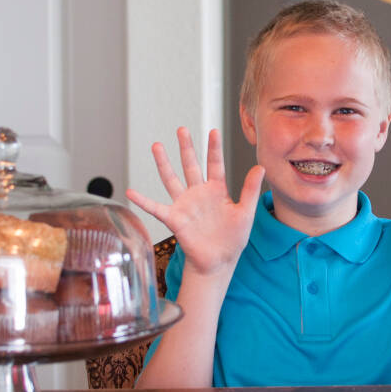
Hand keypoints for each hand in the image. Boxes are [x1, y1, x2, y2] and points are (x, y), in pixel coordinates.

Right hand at [126, 127, 264, 278]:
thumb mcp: (245, 213)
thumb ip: (250, 190)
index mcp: (217, 190)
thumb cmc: (233, 239)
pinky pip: (155, 208)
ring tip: (156, 146)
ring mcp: (185, 204)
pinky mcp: (174, 219)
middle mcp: (199, 193)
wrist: (218, 262)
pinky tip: (131, 192)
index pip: (215, 164)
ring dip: (163, 163)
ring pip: (171, 179)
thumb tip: (260, 167)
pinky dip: (142, 201)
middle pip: (191, 165)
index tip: (213, 131)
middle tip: (182, 129)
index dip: (214, 148)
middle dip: (186, 147)